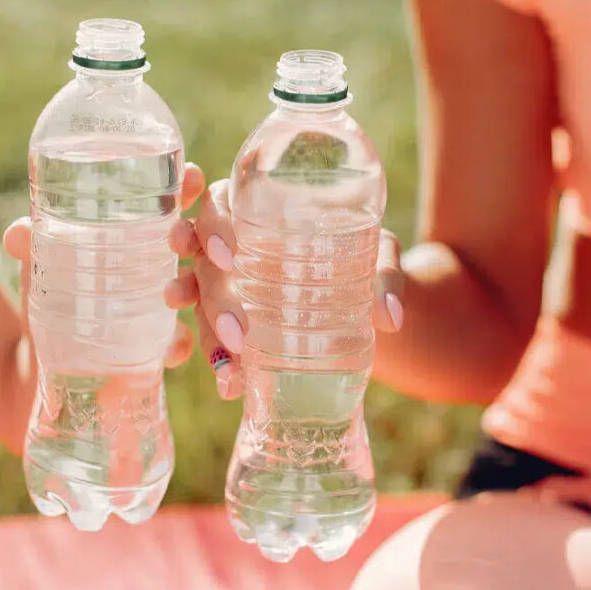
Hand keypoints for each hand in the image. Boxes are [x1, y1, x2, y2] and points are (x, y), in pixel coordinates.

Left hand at [2, 162, 206, 369]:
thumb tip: (20, 233)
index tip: (191, 179)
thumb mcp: (41, 263)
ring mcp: (179, 303)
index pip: (182, 198)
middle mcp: (174, 260)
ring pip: (215, 292)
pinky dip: (187, 346)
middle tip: (198, 246)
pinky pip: (191, 342)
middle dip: (215, 237)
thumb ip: (32, 242)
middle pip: (212, 238)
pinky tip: (172, 351)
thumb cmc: (53, 293)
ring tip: (174, 302)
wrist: (47, 363)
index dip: (190, 184)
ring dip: (214, 300)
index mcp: (149, 228)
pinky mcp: (171, 344)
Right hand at [165, 177, 404, 399]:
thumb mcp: (377, 254)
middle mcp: (232, 244)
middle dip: (215, 298)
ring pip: (200, 303)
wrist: (365, 297)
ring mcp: (226, 282)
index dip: (211, 227)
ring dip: (205, 333)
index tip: (228, 254)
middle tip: (237, 332)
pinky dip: (217, 361)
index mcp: (256, 209)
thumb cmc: (362, 257)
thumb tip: (390, 316)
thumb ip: (383, 274)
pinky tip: (230, 386)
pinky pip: (210, 335)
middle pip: (204, 263)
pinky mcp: (230, 318)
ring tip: (225, 365)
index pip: (216, 204)